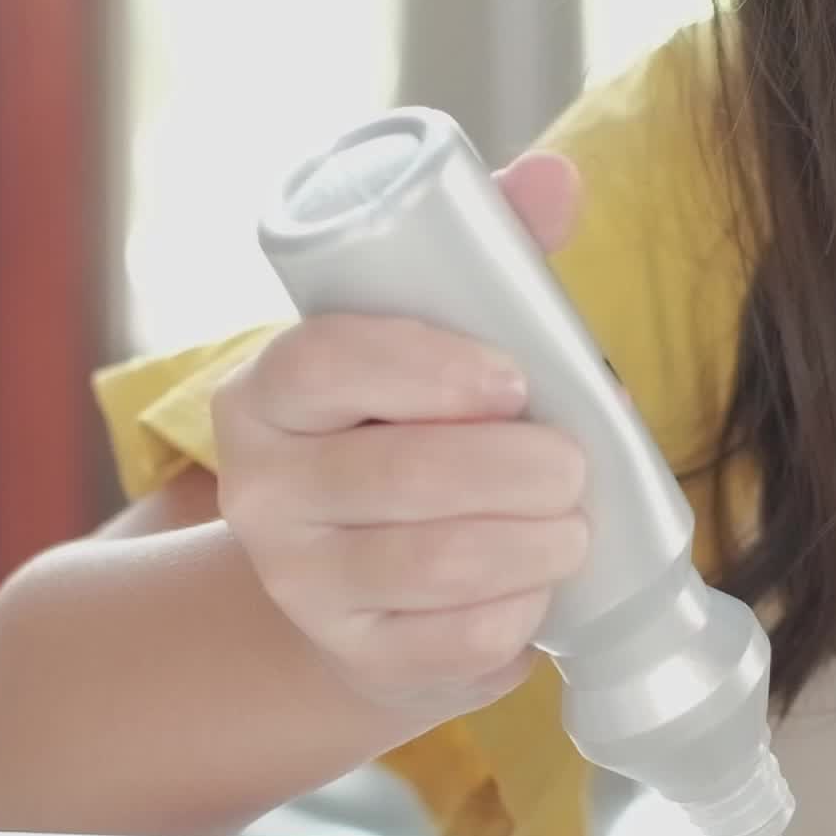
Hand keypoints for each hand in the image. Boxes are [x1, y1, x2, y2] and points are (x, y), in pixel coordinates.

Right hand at [211, 155, 591, 716]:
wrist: (366, 577)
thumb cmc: (412, 429)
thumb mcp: (434, 339)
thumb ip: (487, 254)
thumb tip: (554, 179)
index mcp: (266, 392)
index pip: (322, 364)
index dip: (423, 368)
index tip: (510, 380)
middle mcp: (261, 490)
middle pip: (396, 475)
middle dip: (515, 470)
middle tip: (574, 466)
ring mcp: (300, 583)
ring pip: (433, 566)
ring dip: (531, 544)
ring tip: (572, 524)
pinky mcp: (353, 656)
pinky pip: (452, 644)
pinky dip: (517, 614)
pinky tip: (535, 588)